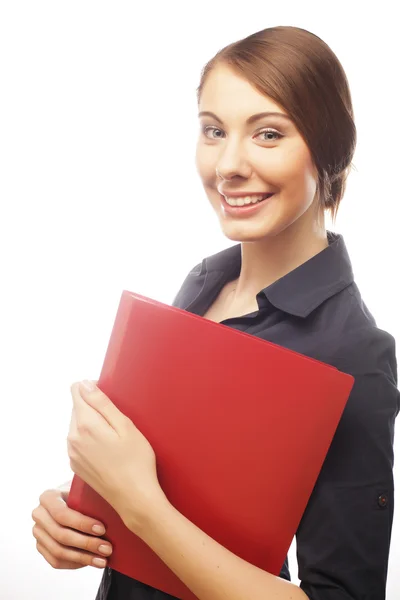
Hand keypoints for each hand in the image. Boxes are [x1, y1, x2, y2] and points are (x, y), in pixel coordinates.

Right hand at [32, 483, 112, 568]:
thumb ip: (91, 492)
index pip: (62, 514)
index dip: (82, 524)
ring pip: (58, 551)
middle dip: (87, 544)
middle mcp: (39, 515)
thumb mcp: (85, 488)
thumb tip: (112, 503)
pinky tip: (91, 561)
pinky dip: (75, 563)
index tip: (102, 529)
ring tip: (103, 560)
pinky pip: (56, 561)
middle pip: (61, 535)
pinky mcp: (41, 547)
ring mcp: (38, 532)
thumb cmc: (83, 493)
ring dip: (83, 558)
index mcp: (48, 497)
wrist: (74, 501)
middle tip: (107, 548)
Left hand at [67, 381, 167, 532]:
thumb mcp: (125, 426)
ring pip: (77, 425)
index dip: (92, 388)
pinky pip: (78, 441)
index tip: (108, 398)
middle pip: (77, 408)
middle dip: (93, 407)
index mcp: (85, 424)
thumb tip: (84, 384)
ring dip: (91, 423)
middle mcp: (73, 437)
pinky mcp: (75, 465)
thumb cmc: (137, 461)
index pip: (76, 391)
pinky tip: (107, 449)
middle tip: (116, 421)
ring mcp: (72, 453)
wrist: (134, 498)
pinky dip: (89, 439)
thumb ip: (102, 403)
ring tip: (114, 437)